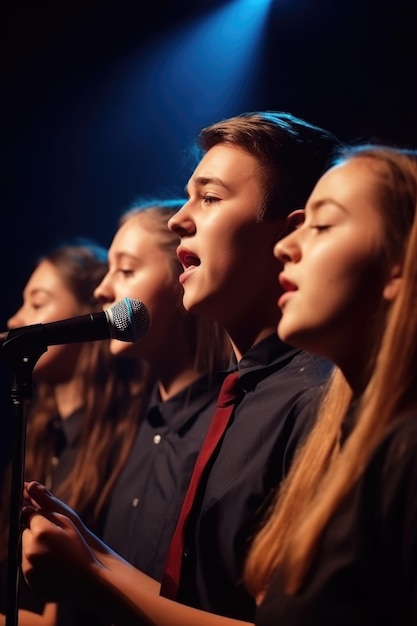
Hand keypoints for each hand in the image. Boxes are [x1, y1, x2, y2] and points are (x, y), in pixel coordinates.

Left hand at [21, 483, 101, 601]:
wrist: (87, 581)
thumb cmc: (80, 548)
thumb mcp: (69, 521)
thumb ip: (46, 507)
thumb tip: (29, 491)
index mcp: (41, 531)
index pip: (27, 514)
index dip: (37, 515)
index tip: (47, 520)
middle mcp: (30, 548)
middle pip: (24, 531)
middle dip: (35, 531)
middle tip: (54, 537)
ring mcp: (28, 566)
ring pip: (24, 548)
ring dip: (34, 546)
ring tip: (55, 551)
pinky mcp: (28, 580)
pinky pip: (26, 564)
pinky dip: (35, 561)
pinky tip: (52, 563)